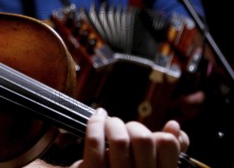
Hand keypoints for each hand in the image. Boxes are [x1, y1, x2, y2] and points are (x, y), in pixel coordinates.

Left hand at [70, 108, 188, 167]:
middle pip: (143, 139)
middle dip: (134, 126)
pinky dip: (95, 124)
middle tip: (125, 127)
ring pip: (119, 140)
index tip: (150, 134)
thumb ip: (170, 152)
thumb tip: (173, 125)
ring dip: (113, 124)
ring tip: (109, 123)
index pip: (168, 145)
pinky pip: (95, 143)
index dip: (161, 134)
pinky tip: (98, 116)